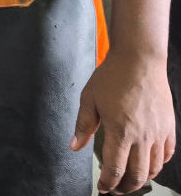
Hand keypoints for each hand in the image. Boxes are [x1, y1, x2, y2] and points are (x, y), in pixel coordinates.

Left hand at [71, 52, 174, 193]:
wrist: (139, 60)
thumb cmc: (112, 77)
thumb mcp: (89, 99)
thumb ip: (83, 126)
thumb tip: (75, 146)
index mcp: (120, 131)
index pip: (115, 168)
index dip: (108, 183)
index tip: (103, 188)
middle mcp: (142, 136)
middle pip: (137, 175)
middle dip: (125, 187)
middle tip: (116, 190)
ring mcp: (158, 133)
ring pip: (154, 168)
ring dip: (142, 179)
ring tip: (131, 181)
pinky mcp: (169, 127)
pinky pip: (167, 154)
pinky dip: (159, 164)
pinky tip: (150, 164)